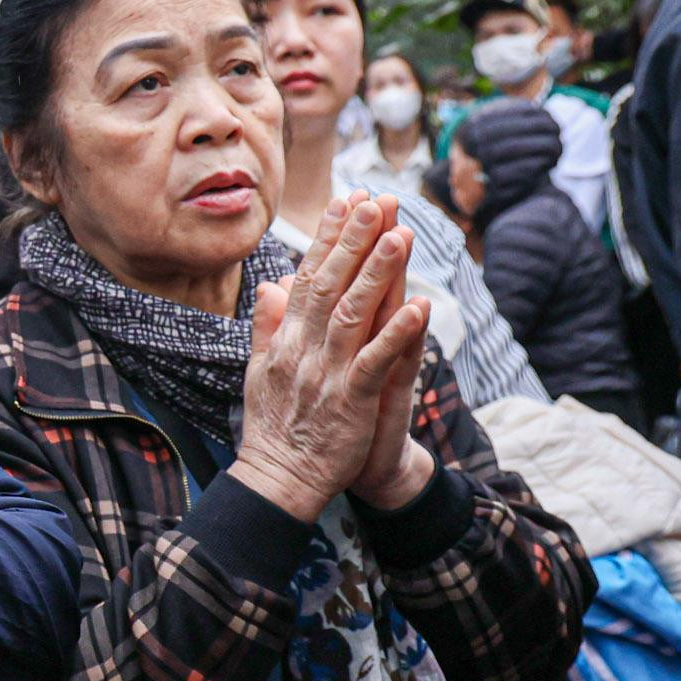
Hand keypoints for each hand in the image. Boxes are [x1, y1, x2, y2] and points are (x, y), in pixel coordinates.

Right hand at [228, 191, 432, 521]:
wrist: (278, 480)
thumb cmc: (274, 427)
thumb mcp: (260, 371)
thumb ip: (267, 326)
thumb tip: (270, 285)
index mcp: (285, 340)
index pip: (308, 278)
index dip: (329, 239)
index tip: (346, 202)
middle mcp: (304, 350)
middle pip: (332, 285)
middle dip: (355, 240)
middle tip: (376, 200)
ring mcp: (327, 374)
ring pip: (355, 315)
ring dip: (378, 273)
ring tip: (400, 235)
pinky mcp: (350, 401)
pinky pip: (376, 362)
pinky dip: (398, 334)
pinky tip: (420, 306)